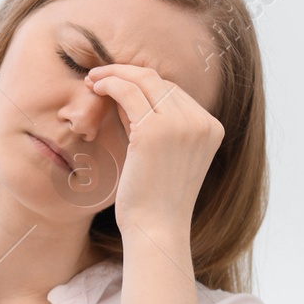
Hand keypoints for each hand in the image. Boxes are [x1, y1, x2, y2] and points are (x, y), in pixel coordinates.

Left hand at [83, 63, 223, 237]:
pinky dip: (110, 83)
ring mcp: (181, 124)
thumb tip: (127, 95)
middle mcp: (201, 122)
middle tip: (99, 76)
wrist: (156, 230)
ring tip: (92, 79)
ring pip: (145, 80)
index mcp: (211, 128)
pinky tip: (95, 87)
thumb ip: (155, 125)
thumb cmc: (154, 200)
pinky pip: (128, 92)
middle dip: (128, 73)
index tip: (117, 85)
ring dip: (115, 74)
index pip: (174, 93)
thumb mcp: (164, 156)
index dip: (143, 84)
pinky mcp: (154, 130)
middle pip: (161, 81)